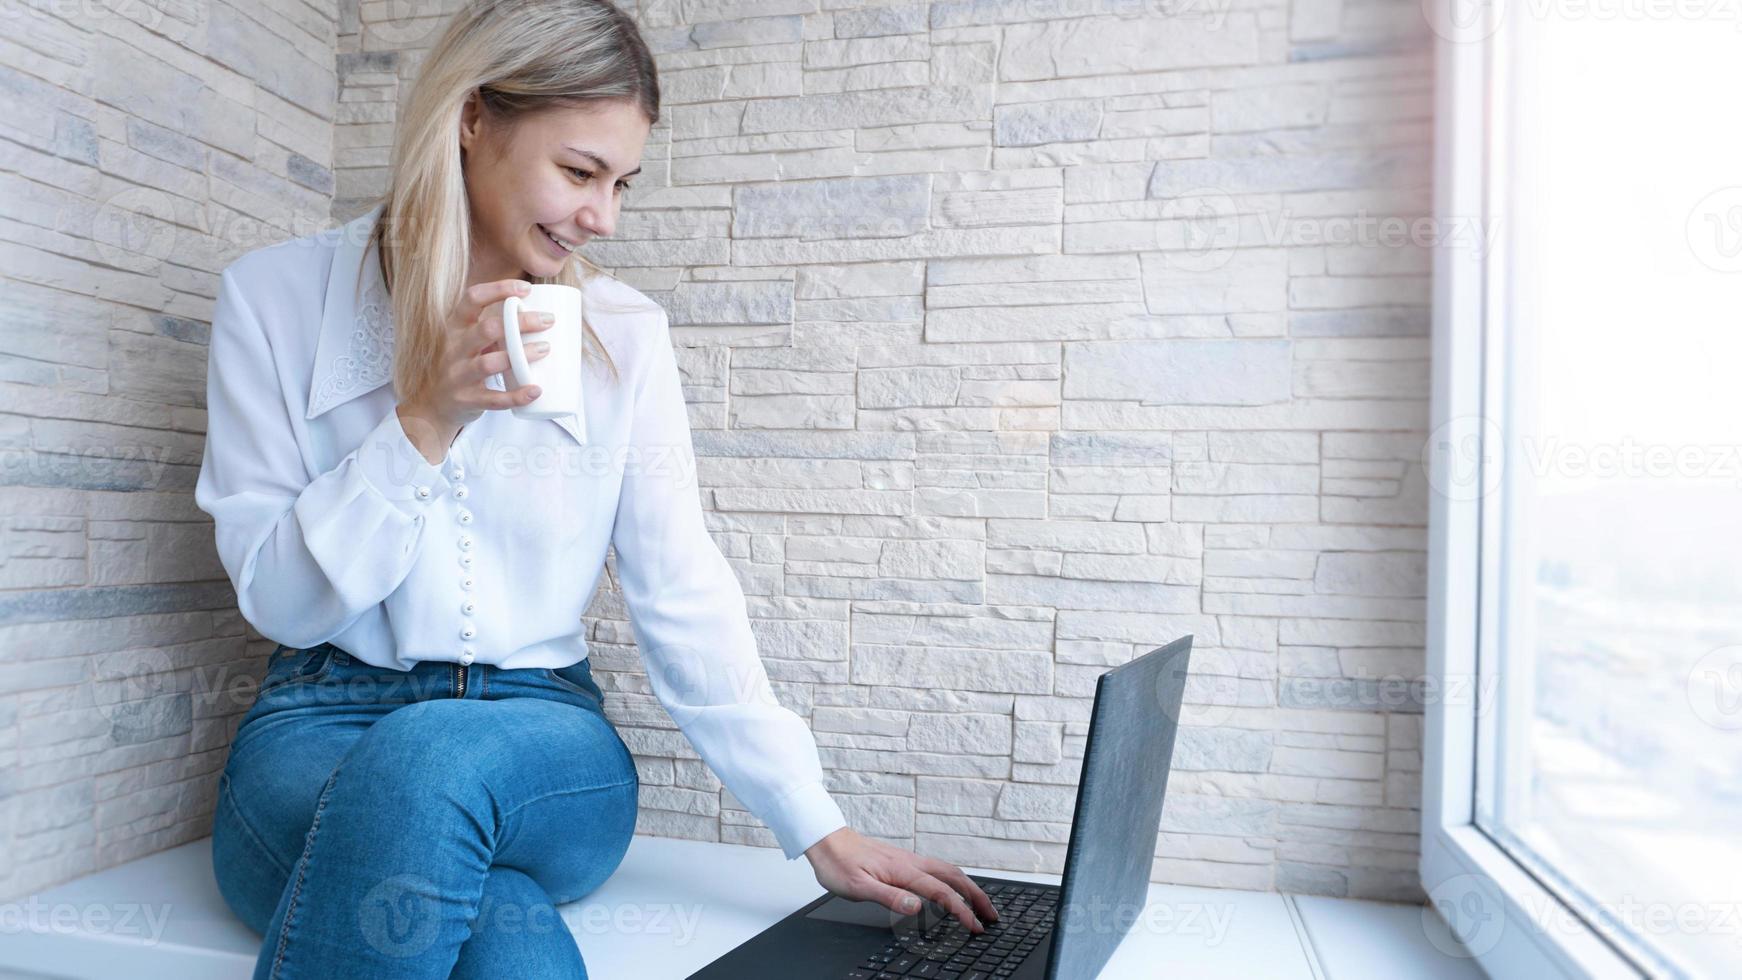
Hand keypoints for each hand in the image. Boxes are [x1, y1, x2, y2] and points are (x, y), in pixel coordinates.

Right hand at [398, 279, 553, 462]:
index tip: (526, 288)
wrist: (430, 406)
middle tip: (548, 320)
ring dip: (521, 356)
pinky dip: (517, 396)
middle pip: (488, 328)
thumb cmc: (458, 365)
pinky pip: (494, 399)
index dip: (499, 290)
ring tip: (545, 348)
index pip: (472, 299)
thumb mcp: (464, 340)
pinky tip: (536, 390)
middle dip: (520, 322)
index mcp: (454, 327)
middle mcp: (453, 348)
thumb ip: (490, 327)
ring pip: (490, 363)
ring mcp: (459, 375)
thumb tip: (535, 312)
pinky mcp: (467, 400)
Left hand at [804, 827, 998, 933]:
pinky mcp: (903, 860)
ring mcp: (909, 859)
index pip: (941, 893)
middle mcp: (911, 862)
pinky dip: (954, 879)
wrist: (827, 841)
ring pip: (948, 870)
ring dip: (968, 886)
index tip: (975, 926)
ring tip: (980, 902)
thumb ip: (889, 897)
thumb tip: (916, 907)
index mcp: (904, 871)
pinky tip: (951, 887)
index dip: (962, 910)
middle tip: (992, 915)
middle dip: (977, 896)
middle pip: (954, 877)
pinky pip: (937, 868)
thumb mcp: (858, 888)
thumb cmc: (839, 864)